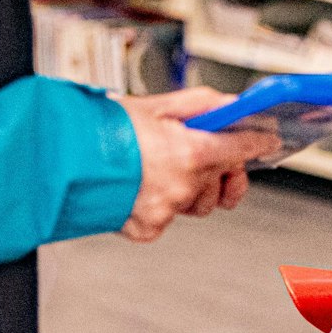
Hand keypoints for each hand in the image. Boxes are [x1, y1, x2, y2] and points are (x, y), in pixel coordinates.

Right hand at [116, 87, 279, 242]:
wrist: (63, 162)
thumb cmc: (103, 131)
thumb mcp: (155, 106)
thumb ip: (199, 104)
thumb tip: (228, 104)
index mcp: (190, 153)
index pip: (241, 148)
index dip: (257, 142)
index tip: (268, 141)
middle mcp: (183, 186)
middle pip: (221, 178)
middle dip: (217, 164)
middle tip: (202, 150)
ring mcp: (167, 211)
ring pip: (199, 202)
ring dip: (192, 186)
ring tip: (163, 166)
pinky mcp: (149, 228)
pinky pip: (170, 216)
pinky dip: (162, 201)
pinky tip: (143, 184)